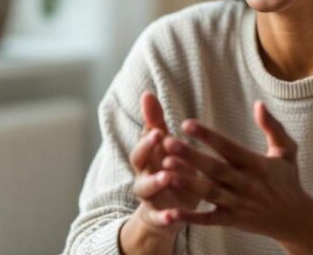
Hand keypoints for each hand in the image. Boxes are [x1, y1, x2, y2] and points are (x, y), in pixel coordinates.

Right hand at [127, 92, 199, 231]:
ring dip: (155, 182)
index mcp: (147, 157)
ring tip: (167, 176)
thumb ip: (156, 123)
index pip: (143, 143)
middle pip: (138, 162)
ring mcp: (150, 197)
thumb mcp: (164, 148)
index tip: (158, 129)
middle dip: (146, 150)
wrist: (168, 211)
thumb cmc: (168, 170)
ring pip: (146, 189)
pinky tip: (174, 216)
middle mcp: (144, 174)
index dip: (148, 136)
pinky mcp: (159, 217)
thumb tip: (147, 93)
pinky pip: (159, 218)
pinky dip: (165, 217)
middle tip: (159, 139)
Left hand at [158, 101, 312, 243]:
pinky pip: (209, 220)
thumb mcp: (287, 151)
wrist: (295, 219)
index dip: (208, 136)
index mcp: (257, 165)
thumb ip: (273, 127)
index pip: (229, 148)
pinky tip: (171, 211)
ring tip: (165, 168)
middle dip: (191, 156)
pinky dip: (191, 217)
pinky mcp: (232, 221)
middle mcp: (246, 184)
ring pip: (210, 192)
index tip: (186, 124)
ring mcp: (238, 204)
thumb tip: (259, 104)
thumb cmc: (287, 179)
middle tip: (167, 143)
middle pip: (215, 169)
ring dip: (187, 182)